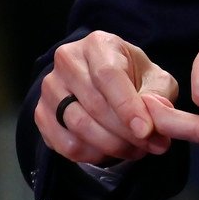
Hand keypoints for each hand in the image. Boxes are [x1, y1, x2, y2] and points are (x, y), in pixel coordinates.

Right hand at [36, 32, 179, 166]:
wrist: (105, 81)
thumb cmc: (133, 76)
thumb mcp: (154, 78)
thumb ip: (158, 95)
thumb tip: (155, 120)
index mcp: (97, 44)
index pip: (108, 76)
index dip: (127, 106)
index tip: (146, 131)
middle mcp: (67, 62)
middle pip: (94, 104)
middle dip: (125, 132)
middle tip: (150, 146)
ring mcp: (50, 88)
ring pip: (78, 126)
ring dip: (110, 145)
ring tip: (136, 150)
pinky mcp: (41, 114)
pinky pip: (64, 143)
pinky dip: (91, 154)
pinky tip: (111, 153)